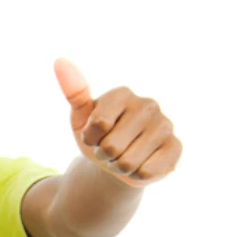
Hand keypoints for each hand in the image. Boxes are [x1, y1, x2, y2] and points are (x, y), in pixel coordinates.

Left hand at [56, 58, 179, 185]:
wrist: (118, 161)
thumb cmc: (98, 137)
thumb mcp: (80, 118)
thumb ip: (74, 93)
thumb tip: (60, 61)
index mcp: (123, 93)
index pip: (98, 125)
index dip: (90, 139)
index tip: (94, 135)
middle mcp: (148, 105)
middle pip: (112, 146)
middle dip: (104, 155)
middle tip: (110, 149)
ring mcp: (166, 125)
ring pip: (128, 162)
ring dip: (119, 166)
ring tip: (124, 156)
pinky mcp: (176, 147)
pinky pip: (146, 171)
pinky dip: (136, 175)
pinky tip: (141, 164)